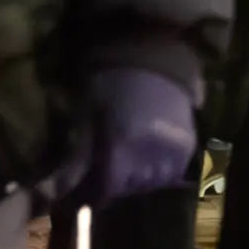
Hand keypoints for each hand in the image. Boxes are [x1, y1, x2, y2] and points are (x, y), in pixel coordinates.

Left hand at [49, 53, 203, 213]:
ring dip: (140, 182)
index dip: (98, 194)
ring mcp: (173, 148)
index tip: (91, 194)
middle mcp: (150, 151)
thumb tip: (60, 188)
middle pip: (132, 187)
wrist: (148, 54)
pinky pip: (175, 172)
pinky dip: (161, 173)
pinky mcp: (188, 142)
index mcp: (122, 143)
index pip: (110, 187)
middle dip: (117, 186)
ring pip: (155, 183)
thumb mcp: (86, 115)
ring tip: (129, 169)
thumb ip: (79, 155)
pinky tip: (150, 163)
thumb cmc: (108, 81)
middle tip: (107, 176)